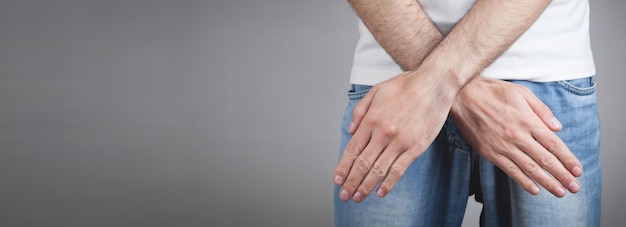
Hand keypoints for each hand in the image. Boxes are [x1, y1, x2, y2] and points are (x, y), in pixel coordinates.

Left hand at [333, 71, 455, 202]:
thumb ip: (360, 110)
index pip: (352, 149)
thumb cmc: (406, 85)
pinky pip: (399, 170)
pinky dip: (388, 183)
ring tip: (358, 198)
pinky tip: (380, 192)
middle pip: (362, 163)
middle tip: (345, 195)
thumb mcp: (376, 91)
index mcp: (371, 119)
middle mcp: (383, 132)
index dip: (343, 167)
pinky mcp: (416, 147)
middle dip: (351, 182)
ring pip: (378, 170)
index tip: (337, 180)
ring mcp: (400, 141)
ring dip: (366, 186)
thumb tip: (350, 130)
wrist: (434, 84)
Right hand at [450, 77, 582, 196]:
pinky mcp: (489, 152)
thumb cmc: (493, 91)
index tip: (578, 170)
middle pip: (545, 159)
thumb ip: (541, 110)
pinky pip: (510, 170)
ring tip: (560, 192)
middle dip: (562, 175)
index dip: (568, 159)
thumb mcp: (521, 93)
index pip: (554, 144)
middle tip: (575, 187)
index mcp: (528, 120)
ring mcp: (503, 146)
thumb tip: (558, 127)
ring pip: (530, 168)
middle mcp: (518, 136)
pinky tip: (534, 189)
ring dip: (547, 182)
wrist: (463, 95)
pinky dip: (523, 181)